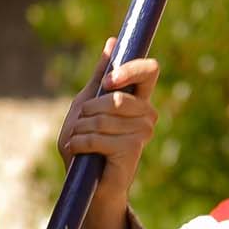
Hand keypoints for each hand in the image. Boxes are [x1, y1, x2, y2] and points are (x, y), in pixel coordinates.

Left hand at [61, 38, 159, 228]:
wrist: (89, 186)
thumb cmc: (89, 143)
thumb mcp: (89, 103)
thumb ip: (100, 75)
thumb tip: (112, 42)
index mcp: (139, 99)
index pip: (149, 70)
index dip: (129, 70)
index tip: (108, 82)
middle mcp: (147, 115)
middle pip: (115, 97)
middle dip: (88, 111)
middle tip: (81, 125)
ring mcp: (143, 134)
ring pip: (101, 118)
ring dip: (79, 130)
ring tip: (79, 141)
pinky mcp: (132, 151)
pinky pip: (96, 138)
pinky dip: (79, 143)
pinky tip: (79, 151)